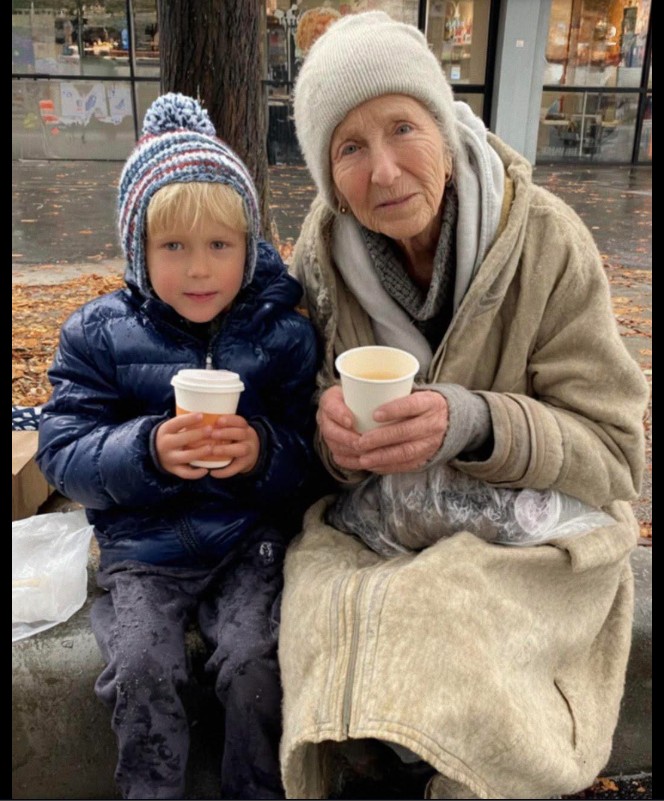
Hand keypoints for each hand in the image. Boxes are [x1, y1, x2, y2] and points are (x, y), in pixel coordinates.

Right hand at [155, 413, 259, 478]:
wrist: (153, 452)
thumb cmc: (171, 435)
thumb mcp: (172, 426)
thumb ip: (185, 422)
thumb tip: (209, 411)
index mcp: (165, 430)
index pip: (176, 423)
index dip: (189, 419)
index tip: (202, 415)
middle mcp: (166, 444)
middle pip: (182, 439)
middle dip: (198, 434)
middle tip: (211, 430)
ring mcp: (169, 458)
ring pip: (186, 456)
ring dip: (200, 452)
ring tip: (212, 448)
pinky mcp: (173, 469)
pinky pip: (185, 473)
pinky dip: (195, 473)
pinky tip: (206, 470)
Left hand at [206, 414, 259, 477]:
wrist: (252, 454)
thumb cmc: (236, 439)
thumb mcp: (234, 430)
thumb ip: (221, 427)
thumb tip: (196, 422)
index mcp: (244, 428)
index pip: (240, 421)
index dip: (230, 420)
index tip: (218, 421)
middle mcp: (249, 438)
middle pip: (241, 433)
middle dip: (227, 433)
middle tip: (212, 434)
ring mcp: (249, 452)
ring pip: (241, 450)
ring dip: (226, 449)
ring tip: (212, 450)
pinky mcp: (245, 465)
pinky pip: (236, 468)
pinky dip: (224, 471)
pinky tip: (213, 472)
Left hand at [318, 387, 447, 473]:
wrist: (449, 421)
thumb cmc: (421, 405)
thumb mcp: (416, 393)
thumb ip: (394, 394)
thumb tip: (360, 392)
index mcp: (430, 403)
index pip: (412, 405)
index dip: (394, 409)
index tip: (374, 414)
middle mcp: (433, 423)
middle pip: (406, 432)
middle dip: (381, 438)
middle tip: (360, 441)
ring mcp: (431, 443)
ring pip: (405, 452)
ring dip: (382, 456)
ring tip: (363, 458)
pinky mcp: (426, 458)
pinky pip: (406, 465)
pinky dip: (387, 466)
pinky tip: (372, 465)